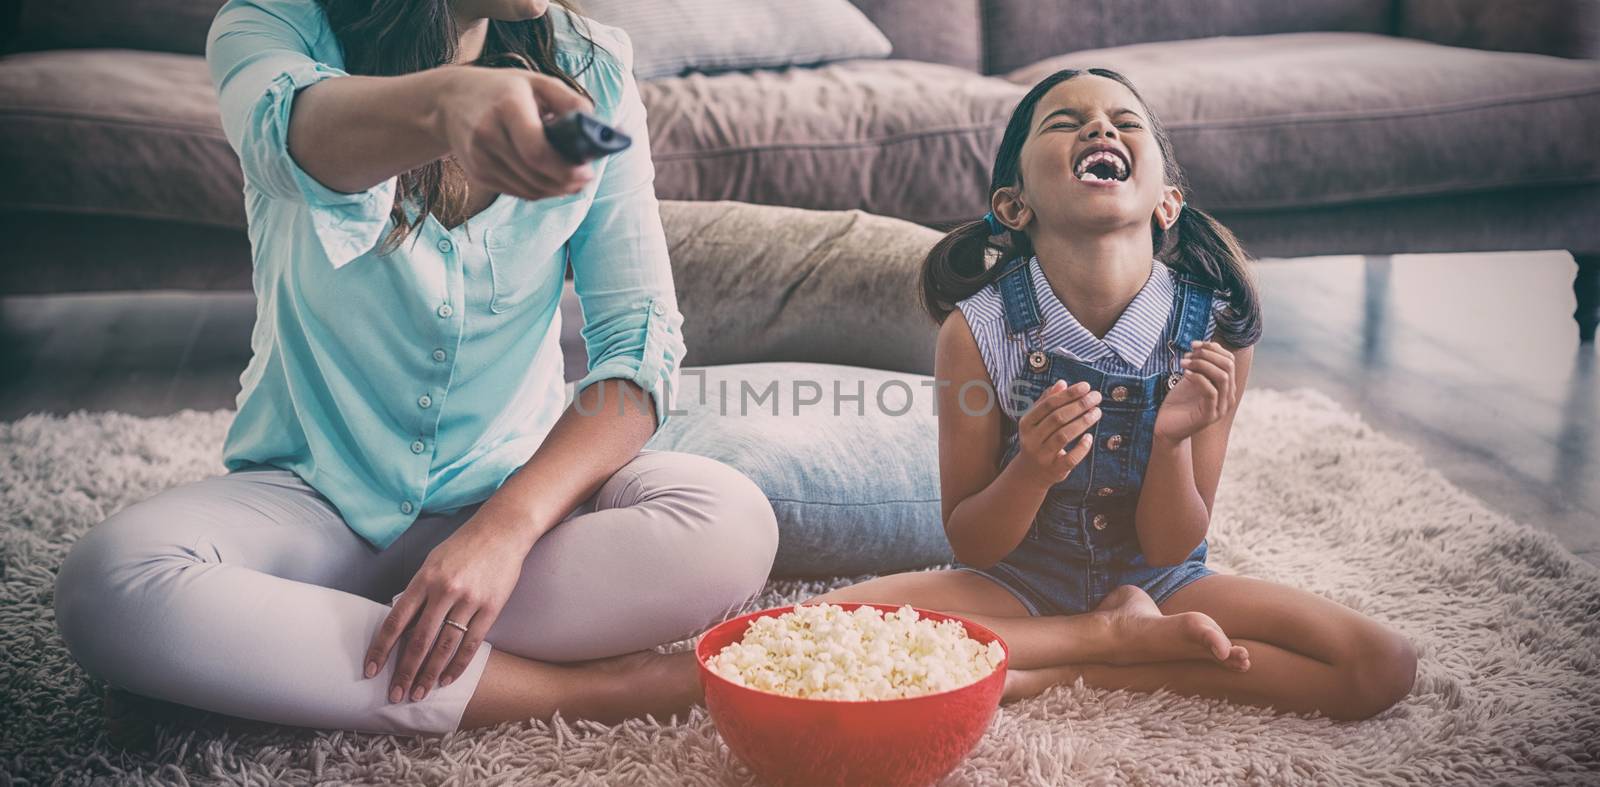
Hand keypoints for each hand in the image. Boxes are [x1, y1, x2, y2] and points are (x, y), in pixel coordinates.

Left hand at [364, 516, 525, 702]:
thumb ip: (418, 591)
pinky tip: (447, 679)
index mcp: (424, 579)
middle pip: (420, 640)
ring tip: (420, 694)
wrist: (503, 530)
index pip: (396, 621)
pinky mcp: (491, 607)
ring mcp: (469, 600)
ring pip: (445, 646)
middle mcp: (444, 590)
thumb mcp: (433, 562)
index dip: (382, 649)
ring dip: (430, 674)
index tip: (371, 670)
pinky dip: (458, 665)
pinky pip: (472, 643)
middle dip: (406, 672)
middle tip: (396, 695)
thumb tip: (403, 623)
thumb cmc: (463, 546)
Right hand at [433, 66, 595, 201]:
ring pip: (529, 189)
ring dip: (556, 190)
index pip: (536, 151)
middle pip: (535, 175)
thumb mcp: (537, 82)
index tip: (586, 170)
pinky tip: (551, 180)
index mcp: (506, 107)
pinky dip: (539, 190)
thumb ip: (569, 101)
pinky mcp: (477, 173)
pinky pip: (518, 192)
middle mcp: (488, 134)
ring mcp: (479, 158)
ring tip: (574, 180)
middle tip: (585, 177)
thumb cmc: (503, 89)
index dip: (565, 168)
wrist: (449, 100)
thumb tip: (597, 127)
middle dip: (567, 181)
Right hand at [1010, 380, 1100, 487]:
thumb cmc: (1038, 440)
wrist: (1029, 473)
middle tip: (1096, 397)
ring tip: (1097, 412)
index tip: (1086, 386)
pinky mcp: (1054, 470)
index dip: (1068, 394)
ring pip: (1064, 436)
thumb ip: (1047, 401)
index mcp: (1027, 423)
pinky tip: (1090, 437)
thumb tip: (1062, 383)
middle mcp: (1032, 439)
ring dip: (1082, 422)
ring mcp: (1042, 456)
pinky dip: (1081, 448)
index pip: (1048, 404)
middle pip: (1057, 418)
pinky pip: (1070, 459)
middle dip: (1079, 405)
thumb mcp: (1037, 421)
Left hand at [1154, 340, 1238, 442]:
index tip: (1193, 344)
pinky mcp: (1209, 416)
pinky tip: (1185, 374)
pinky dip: (1198, 378)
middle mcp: (1227, 396)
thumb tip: (1201, 345)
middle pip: (1228, 365)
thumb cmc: (1178, 402)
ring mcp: (1220, 407)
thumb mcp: (1190, 378)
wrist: (1166, 426)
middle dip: (1207, 354)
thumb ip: (1199, 365)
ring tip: (1184, 362)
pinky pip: (1210, 391)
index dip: (1213, 348)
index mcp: (1225, 386)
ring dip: (1202, 364)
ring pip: (1222, 377)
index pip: (1229, 360)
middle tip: (1188, 353)